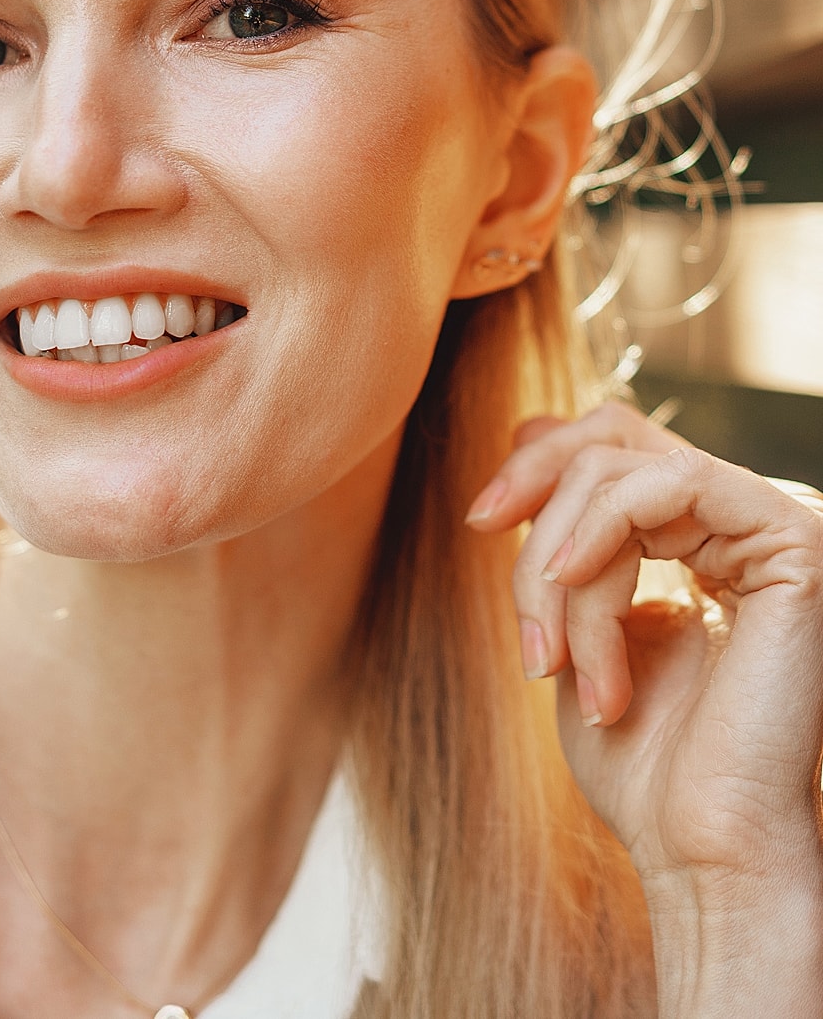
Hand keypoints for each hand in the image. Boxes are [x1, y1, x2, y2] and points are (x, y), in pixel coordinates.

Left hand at [468, 403, 822, 1014]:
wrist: (699, 846)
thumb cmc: (639, 758)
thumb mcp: (576, 620)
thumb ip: (561, 532)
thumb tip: (530, 426)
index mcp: (697, 539)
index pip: (610, 448)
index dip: (535, 465)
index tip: (481, 521)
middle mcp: (737, 523)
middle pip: (609, 443)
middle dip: (536, 505)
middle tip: (510, 586)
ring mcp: (769, 526)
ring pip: (622, 472)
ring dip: (562, 565)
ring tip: (557, 659)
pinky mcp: (791, 541)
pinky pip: (672, 484)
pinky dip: (603, 534)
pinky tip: (572, 589)